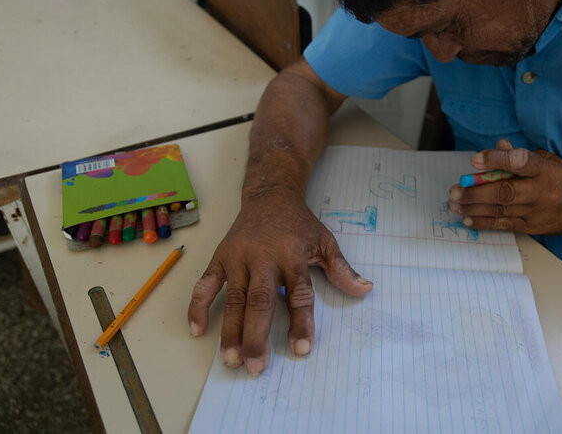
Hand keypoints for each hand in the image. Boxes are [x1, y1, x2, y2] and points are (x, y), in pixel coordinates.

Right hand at [187, 189, 372, 374]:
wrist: (270, 195)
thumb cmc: (299, 223)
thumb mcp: (325, 241)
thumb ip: (341, 269)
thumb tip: (365, 290)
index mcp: (292, 255)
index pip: (299, 293)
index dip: (301, 322)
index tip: (301, 349)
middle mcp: (263, 257)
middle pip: (260, 301)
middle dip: (257, 336)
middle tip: (257, 366)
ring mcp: (238, 258)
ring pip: (234, 299)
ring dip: (230, 332)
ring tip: (231, 361)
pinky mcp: (220, 257)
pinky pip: (206, 284)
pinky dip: (198, 306)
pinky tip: (197, 330)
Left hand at [448, 139, 561, 234]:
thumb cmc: (560, 179)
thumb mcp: (547, 160)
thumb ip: (522, 155)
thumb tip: (498, 147)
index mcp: (546, 170)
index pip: (521, 162)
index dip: (497, 159)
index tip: (475, 160)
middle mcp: (542, 192)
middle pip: (505, 191)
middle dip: (476, 191)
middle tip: (455, 189)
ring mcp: (536, 212)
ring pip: (501, 210)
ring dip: (474, 207)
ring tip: (454, 203)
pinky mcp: (531, 227)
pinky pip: (504, 225)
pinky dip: (483, 222)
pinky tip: (467, 219)